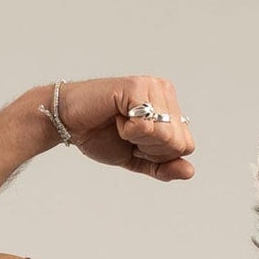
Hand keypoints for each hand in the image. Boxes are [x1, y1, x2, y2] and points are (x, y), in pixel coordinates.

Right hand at [50, 76, 195, 180]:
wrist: (69, 123)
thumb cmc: (101, 135)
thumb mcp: (138, 159)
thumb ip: (164, 167)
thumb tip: (190, 171)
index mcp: (170, 106)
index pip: (186, 145)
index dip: (159, 155)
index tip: (135, 142)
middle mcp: (164, 91)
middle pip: (179, 142)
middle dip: (150, 149)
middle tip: (126, 133)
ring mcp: (151, 86)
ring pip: (165, 135)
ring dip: (138, 139)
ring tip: (120, 124)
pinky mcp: (135, 86)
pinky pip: (145, 125)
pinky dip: (128, 131)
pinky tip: (115, 117)